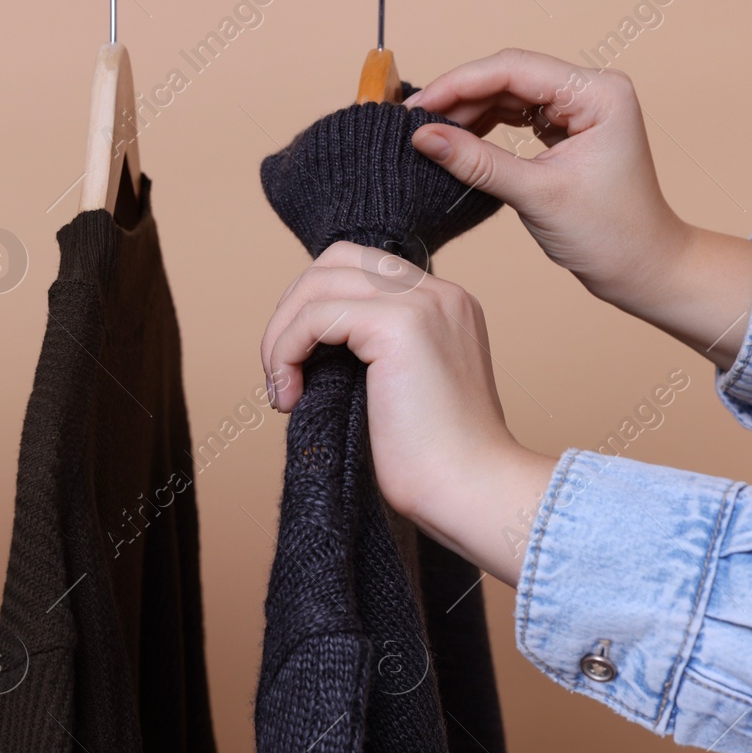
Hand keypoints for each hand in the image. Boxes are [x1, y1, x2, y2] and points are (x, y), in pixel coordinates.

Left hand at [260, 241, 556, 584]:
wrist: (471, 492)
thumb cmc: (435, 465)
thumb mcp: (399, 391)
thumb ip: (368, 356)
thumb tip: (305, 346)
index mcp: (444, 305)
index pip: (360, 269)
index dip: (314, 308)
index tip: (300, 368)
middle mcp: (439, 293)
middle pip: (335, 260)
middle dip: (291, 311)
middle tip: (280, 374)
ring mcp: (423, 303)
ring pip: (318, 284)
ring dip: (281, 336)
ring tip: (281, 390)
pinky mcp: (400, 325)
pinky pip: (315, 316)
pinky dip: (286, 351)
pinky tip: (289, 397)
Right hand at [405, 49, 751, 364]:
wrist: (642, 268)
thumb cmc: (610, 235)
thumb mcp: (537, 195)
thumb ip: (477, 162)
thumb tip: (424, 137)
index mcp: (598, 93)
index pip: (514, 69)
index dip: (459, 84)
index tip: (417, 106)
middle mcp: (592, 90)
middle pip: (510, 76)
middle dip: (460, 96)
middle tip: (413, 121)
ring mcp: (581, 108)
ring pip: (510, 94)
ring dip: (469, 111)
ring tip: (430, 132)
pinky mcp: (570, 129)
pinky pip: (518, 115)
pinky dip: (486, 126)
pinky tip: (458, 140)